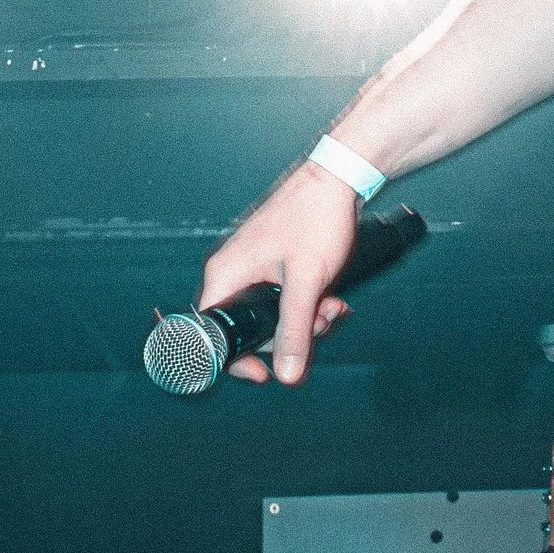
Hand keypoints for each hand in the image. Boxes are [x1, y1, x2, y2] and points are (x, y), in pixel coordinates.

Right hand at [199, 159, 361, 386]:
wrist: (340, 178)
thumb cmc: (315, 217)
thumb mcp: (306, 283)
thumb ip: (295, 331)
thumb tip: (286, 375)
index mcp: (226, 275)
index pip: (213, 334)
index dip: (236, 360)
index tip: (264, 374)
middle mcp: (235, 273)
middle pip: (250, 329)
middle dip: (289, 335)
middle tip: (319, 325)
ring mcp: (256, 269)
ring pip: (274, 316)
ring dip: (307, 320)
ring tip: (333, 307)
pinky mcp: (276, 266)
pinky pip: (286, 300)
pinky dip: (309, 305)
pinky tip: (333, 300)